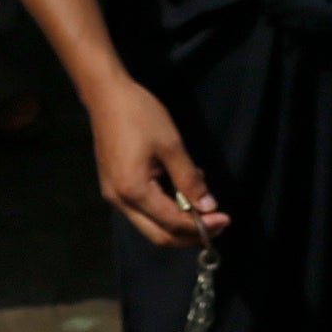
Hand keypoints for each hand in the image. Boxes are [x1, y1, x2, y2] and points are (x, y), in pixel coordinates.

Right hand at [90, 77, 221, 248]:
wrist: (106, 95)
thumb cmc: (139, 115)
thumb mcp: (171, 145)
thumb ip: (189, 180)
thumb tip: (208, 207)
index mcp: (133, 191)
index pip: (172, 223)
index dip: (200, 226)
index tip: (225, 219)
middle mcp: (120, 200)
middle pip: (159, 235)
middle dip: (190, 236)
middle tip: (217, 226)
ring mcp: (115, 196)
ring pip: (151, 225)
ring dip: (179, 224)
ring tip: (204, 210)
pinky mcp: (115, 188)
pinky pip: (143, 211)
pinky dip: (166, 210)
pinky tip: (184, 196)